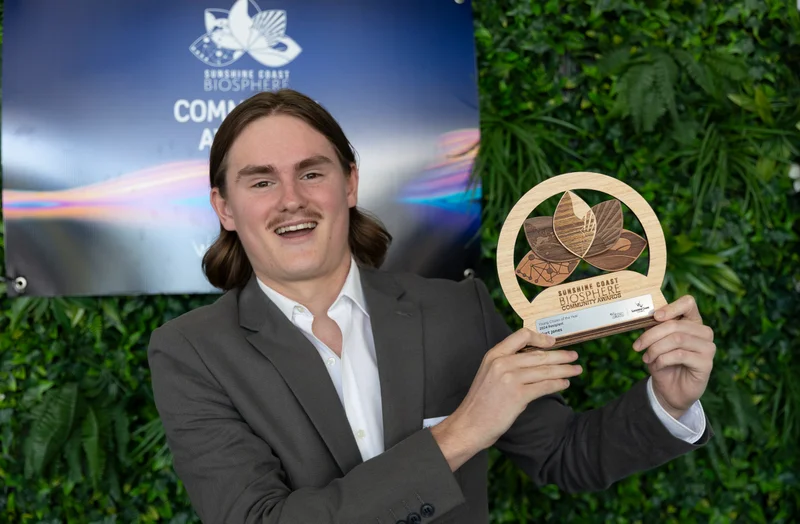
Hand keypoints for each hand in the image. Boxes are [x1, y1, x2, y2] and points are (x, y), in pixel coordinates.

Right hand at [430, 328, 581, 470]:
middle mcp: (502, 363)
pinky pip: (544, 386)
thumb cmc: (480, 402)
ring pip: (545, 370)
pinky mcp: (518, 395)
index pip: (521, 336)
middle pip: (539, 354)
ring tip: (576, 370)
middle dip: (561, 356)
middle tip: (574, 356)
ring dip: (564, 370)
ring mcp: (510, 379)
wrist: (470, 424)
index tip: (552, 342)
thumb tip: (535, 361)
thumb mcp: (489, 373)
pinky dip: (557, 384)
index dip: (540, 337)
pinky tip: (564, 383)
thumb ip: (508, 364)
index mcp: (494, 355)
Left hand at [632, 295, 715, 419]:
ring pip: (677, 339)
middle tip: (637, 346)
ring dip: (655, 349)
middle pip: (675, 324)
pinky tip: (657, 365)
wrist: (670, 389)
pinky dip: (663, 359)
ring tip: (646, 357)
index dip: (671, 307)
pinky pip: (680, 355)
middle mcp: (704, 332)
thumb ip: (654, 327)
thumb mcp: (655, 342)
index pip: (688, 303)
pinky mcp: (706, 363)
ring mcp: (708, 347)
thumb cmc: (663, 361)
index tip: (654, 317)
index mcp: (692, 321)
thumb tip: (643, 315)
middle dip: (651, 335)